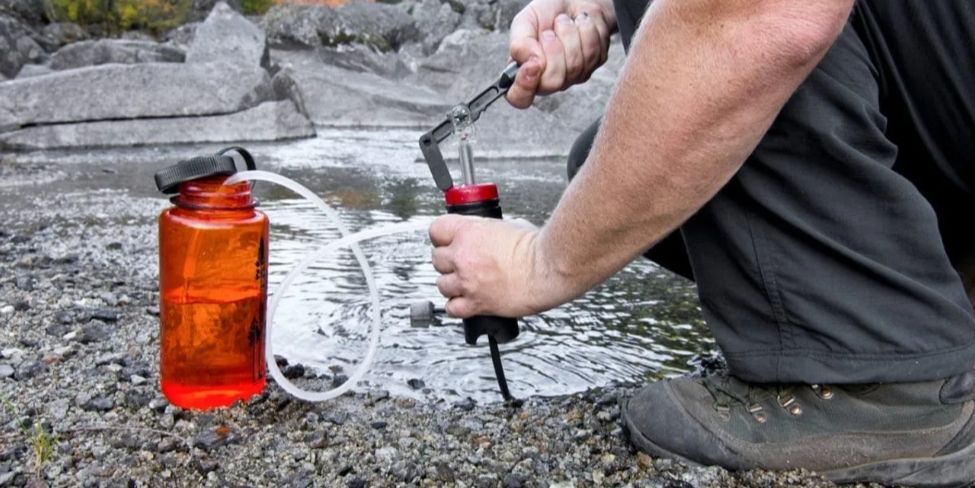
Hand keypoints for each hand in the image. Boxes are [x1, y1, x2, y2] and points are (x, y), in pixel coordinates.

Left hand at [428, 215, 570, 317]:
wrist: (549, 268)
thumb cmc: (538, 246)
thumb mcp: (509, 225)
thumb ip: (490, 231)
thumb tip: (489, 235)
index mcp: (469, 232)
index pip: (436, 230)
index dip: (442, 236)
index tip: (448, 240)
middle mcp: (463, 256)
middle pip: (437, 259)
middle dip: (448, 261)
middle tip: (461, 263)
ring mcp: (467, 282)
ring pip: (441, 285)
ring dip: (452, 283)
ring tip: (466, 282)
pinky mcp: (477, 303)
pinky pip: (452, 308)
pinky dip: (457, 306)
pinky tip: (466, 301)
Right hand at [507, 0, 616, 107]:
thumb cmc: (547, 13)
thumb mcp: (524, 22)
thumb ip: (520, 44)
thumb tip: (529, 62)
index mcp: (525, 72)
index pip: (520, 98)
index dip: (525, 87)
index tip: (533, 64)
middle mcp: (548, 79)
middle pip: (552, 83)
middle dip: (553, 50)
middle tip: (549, 32)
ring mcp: (573, 76)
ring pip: (575, 67)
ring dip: (570, 35)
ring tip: (564, 22)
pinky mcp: (593, 65)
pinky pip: (593, 54)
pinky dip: (586, 31)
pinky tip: (580, 24)